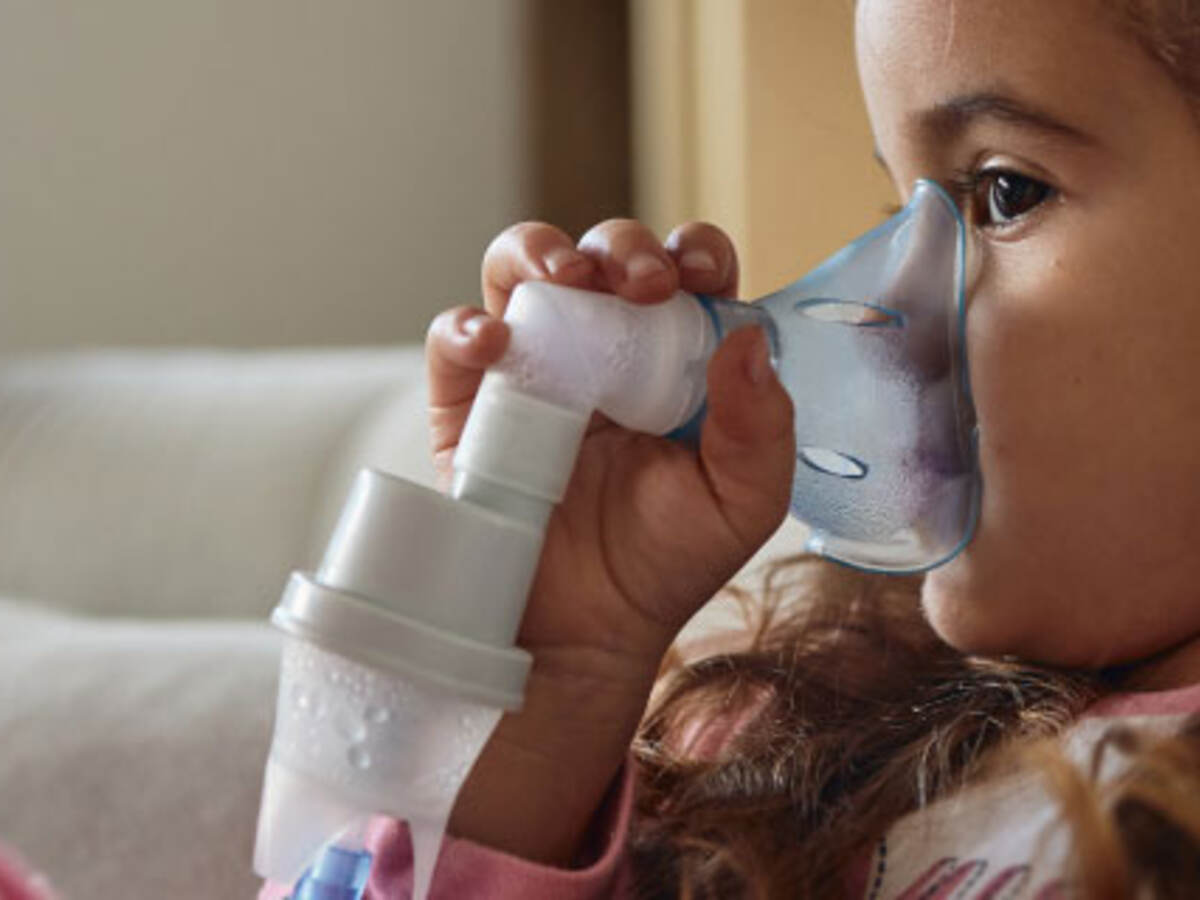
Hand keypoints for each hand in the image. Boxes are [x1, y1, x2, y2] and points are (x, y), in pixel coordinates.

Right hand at [426, 219, 794, 862]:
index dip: (693, 252)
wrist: (587, 631)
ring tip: (563, 279)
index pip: (684, 272)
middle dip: (622, 248)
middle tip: (643, 286)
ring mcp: (532, 369)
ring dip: (539, 252)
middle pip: (602, 255)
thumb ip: (762, 423)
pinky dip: (465, 326)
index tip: (700, 274)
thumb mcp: (742, 501)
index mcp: (674, 358)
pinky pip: (453, 341)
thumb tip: (748, 338)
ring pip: (519, 270)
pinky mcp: (470, 404)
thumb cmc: (668, 561)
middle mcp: (602, 350)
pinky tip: (494, 343)